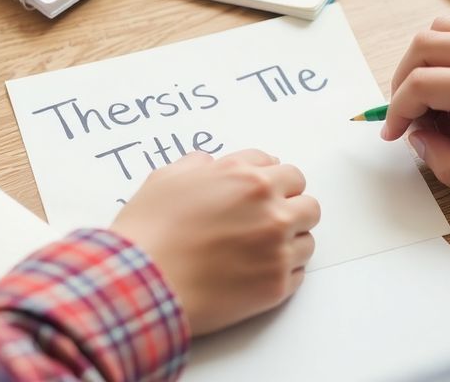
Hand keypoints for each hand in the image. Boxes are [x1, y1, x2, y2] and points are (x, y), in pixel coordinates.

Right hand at [110, 149, 319, 335]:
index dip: (270, 182)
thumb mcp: (166, 178)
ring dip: (290, 241)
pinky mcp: (276, 286)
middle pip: (307, 202)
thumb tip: (210, 163)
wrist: (142, 284)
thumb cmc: (148, 231)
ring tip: (259, 250)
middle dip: (289, 208)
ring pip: (307, 238)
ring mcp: (277, 249)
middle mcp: (270, 210)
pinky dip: (282, 272)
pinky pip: (298, 273)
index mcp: (247, 178)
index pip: (284, 170)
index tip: (260, 194)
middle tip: (265, 221)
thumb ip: (196, 165)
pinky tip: (255, 272)